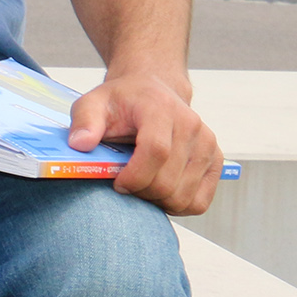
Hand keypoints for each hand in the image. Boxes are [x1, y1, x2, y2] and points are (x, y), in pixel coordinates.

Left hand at [68, 68, 222, 214]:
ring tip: (140, 184)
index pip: (156, 151)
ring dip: (157, 201)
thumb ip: (84, 121)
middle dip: (141, 192)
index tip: (117, 182)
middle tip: (124, 184)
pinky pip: (198, 202)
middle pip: (169, 181)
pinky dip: (177, 206)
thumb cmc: (122, 101)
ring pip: (184, 197)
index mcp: (160, 108)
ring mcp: (207, 144)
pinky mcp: (215, 160)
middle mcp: (191, 125)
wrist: (152, 90)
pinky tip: (159, 190)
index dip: (135, 176)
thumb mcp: (94, 103)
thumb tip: (80, 144)